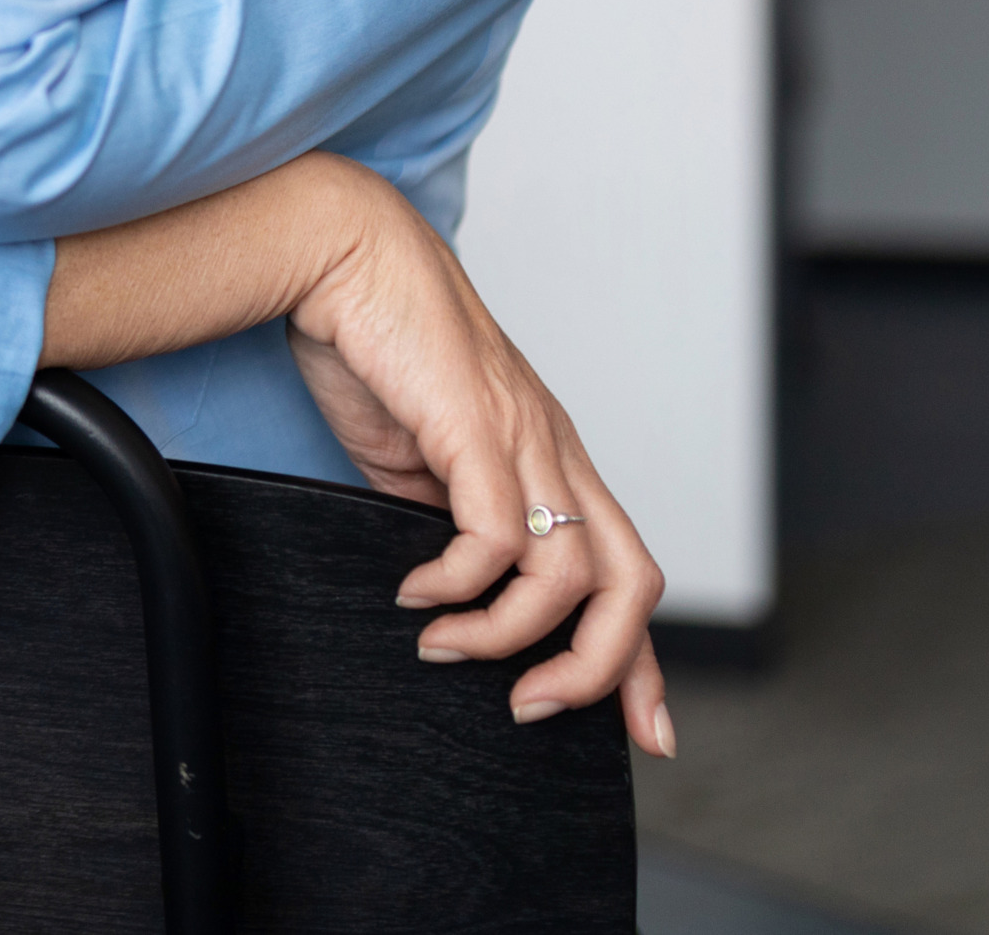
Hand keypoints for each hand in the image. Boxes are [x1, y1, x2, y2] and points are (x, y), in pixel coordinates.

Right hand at [283, 165, 673, 757]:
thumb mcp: (422, 458)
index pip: (624, 572)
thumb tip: (449, 594)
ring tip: (443, 645)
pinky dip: (458, 585)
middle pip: (631, 583)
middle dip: (601, 670)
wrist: (344, 254)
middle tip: (533, 708)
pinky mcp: (476, 427)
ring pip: (571, 573)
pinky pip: (495, 537)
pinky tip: (414, 591)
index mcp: (550, 458)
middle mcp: (555, 450)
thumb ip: (446, 518)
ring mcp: (523, 438)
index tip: (645, 735)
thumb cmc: (378, 345)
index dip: (641, 663)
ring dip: (509, 635)